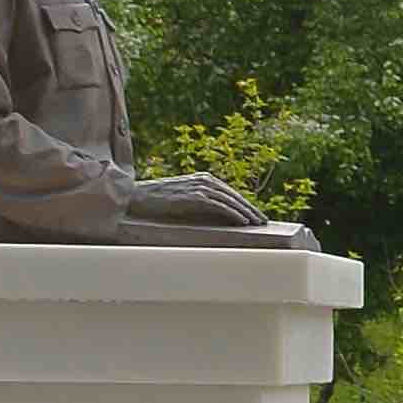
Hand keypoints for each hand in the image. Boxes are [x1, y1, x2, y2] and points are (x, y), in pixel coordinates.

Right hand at [122, 168, 269, 226]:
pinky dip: (233, 214)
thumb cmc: (159, 200)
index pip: (231, 193)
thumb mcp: (185, 198)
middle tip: (264, 221)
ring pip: (230, 201)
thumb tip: (219, 216)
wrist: (138, 196)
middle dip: (251, 209)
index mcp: (204, 179)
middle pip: (235, 196)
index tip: (257, 215)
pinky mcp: (194, 197)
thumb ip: (201, 202)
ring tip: (257, 223)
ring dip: (246, 213)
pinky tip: (243, 222)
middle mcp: (205, 180)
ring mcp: (200, 187)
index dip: (246, 204)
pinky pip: (220, 206)